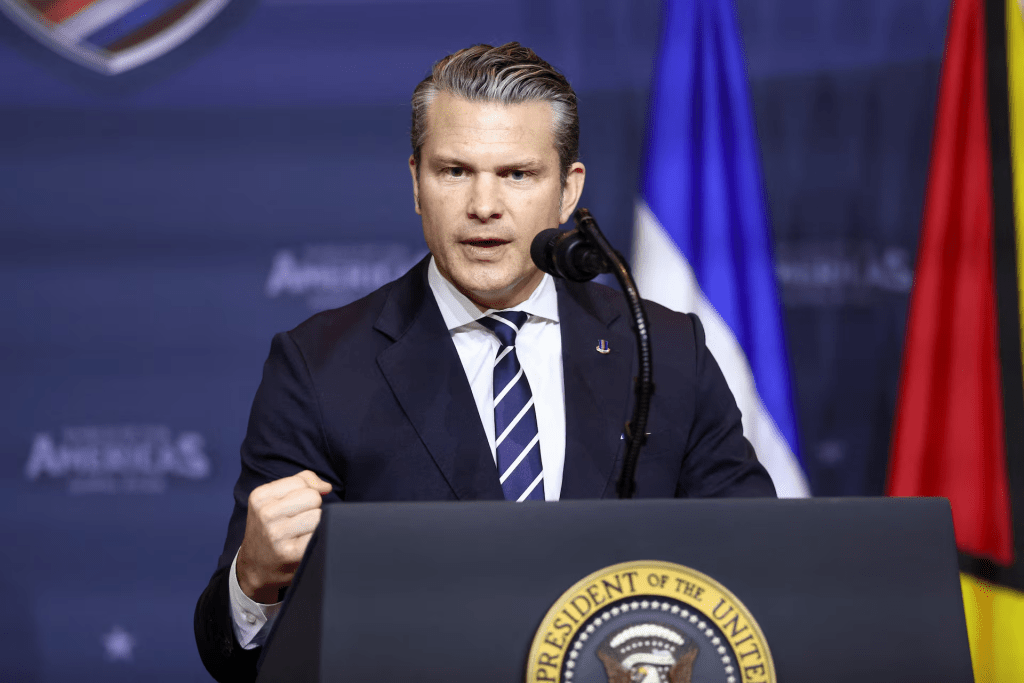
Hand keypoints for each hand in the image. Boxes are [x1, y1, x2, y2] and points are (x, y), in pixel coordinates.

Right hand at [235, 470, 331, 603]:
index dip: (305, 493)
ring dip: (316, 524)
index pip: (301, 481)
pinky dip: (318, 537)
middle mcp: (265, 514)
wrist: (256, 567)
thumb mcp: (275, 500)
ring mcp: (276, 534)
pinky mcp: (290, 553)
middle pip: (313, 497)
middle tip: (299, 521)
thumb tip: (326, 487)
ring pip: (318, 515)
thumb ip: (302, 481)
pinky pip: (319, 533)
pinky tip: (305, 544)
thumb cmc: (272, 528)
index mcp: (260, 497)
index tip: (293, 508)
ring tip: (301, 533)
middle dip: (312, 507)